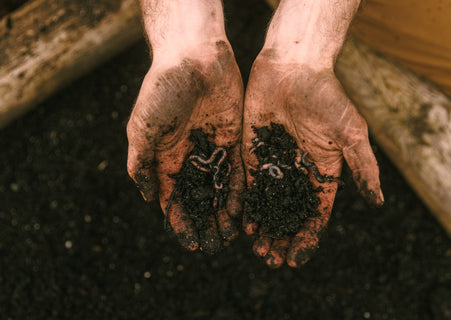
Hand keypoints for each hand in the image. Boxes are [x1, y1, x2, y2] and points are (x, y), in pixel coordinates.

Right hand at [127, 40, 243, 253]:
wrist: (194, 57)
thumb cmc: (162, 89)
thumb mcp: (142, 127)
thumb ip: (141, 162)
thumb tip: (149, 197)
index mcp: (164, 158)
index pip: (173, 198)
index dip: (180, 221)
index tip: (190, 242)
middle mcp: (189, 158)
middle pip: (198, 199)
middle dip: (204, 222)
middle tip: (215, 246)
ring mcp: (212, 150)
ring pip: (218, 189)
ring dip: (223, 213)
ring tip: (230, 237)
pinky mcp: (232, 140)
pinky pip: (236, 171)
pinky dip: (238, 191)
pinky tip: (243, 210)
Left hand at [242, 51, 382, 267]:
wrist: (293, 66)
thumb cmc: (327, 96)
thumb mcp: (350, 132)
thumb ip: (363, 166)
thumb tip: (378, 202)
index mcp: (323, 171)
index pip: (316, 212)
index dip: (308, 236)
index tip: (297, 258)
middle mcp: (298, 172)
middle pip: (290, 213)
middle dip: (282, 237)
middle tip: (272, 260)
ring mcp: (274, 163)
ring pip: (268, 203)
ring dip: (264, 227)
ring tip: (258, 249)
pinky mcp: (252, 151)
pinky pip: (248, 183)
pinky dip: (246, 204)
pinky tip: (242, 222)